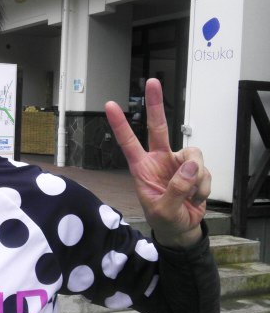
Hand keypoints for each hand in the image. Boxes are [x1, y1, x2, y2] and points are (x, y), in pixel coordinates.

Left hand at [105, 78, 210, 247]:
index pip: (128, 142)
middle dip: (155, 104)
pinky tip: (196, 196)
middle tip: (152, 82)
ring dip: (196, 177)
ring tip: (190, 195)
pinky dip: (203, 186)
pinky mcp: (194, 169)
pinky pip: (204, 170)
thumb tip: (189, 167)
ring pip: (193, 156)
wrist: (181, 229)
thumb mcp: (163, 210)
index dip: (119, 124)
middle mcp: (159, 159)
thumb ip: (175, 190)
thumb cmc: (164, 219)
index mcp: (141, 167)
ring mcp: (177, 162)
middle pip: (158, 127)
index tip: (109, 105)